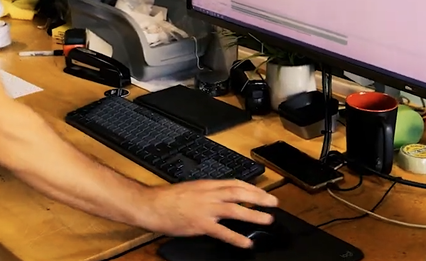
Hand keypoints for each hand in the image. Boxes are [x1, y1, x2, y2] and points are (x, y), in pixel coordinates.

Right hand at [136, 180, 278, 247]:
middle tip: (274, 203)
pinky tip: (246, 243)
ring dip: (253, 214)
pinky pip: (222, 231)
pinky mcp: (200, 224)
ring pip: (235, 209)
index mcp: (206, 185)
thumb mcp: (190, 190)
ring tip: (267, 219)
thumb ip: (206, 193)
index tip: (262, 192)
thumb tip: (219, 199)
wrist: (151, 205)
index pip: (234, 183)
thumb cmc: (167, 199)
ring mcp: (205, 209)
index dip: (251, 188)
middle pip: (239, 193)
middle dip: (259, 197)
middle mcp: (208, 194)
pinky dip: (236, 237)